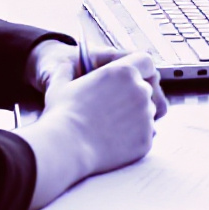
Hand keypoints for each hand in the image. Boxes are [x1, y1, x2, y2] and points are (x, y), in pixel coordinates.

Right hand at [36, 51, 161, 187]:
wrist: (67, 147)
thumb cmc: (62, 114)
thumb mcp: (61, 85)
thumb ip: (68, 71)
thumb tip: (65, 66)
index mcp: (123, 72)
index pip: (146, 62)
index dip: (141, 69)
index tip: (133, 78)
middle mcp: (140, 91)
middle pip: (146, 89)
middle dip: (134, 96)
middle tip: (113, 109)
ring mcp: (146, 116)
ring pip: (147, 113)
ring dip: (135, 117)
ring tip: (110, 127)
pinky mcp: (146, 138)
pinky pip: (145, 134)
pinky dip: (134, 138)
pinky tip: (114, 141)